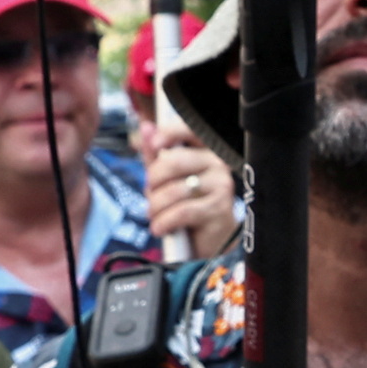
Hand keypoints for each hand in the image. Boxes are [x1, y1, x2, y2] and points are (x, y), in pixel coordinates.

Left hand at [144, 120, 236, 260]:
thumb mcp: (168, 178)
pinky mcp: (219, 211)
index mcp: (206, 150)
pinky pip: (182, 212)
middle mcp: (217, 165)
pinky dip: (164, 221)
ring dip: (155, 207)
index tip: (155, 145)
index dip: (169, 133)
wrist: (209, 240)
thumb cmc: (188, 204)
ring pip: (174, 191)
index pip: (189, 130)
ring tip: (154, 216)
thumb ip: (156, 154)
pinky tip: (160, 227)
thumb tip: (146, 127)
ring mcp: (221, 187)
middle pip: (174, 162)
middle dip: (153, 182)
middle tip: (151, 196)